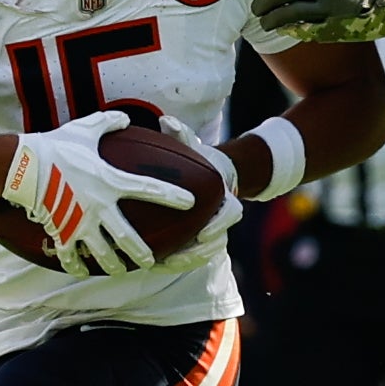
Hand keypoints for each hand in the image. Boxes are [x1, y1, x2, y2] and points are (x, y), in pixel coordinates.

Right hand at [0, 110, 195, 275]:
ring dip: (112, 265)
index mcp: (109, 181)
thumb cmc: (54, 146)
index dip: (171, 195)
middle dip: (141, 252)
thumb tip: (126, 118)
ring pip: (101, 253)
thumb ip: (109, 123)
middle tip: (150, 261)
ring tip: (120, 270)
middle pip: (127, 238)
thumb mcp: (85, 129)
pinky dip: (75, 265)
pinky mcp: (60, 231)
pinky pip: (69, 255)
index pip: (148, 189)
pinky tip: (81, 270)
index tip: (189, 202)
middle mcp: (99, 206)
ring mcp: (79, 222)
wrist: (21, 165)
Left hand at [154, 114, 245, 262]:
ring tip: (165, 264)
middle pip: (217, 242)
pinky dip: (175, 260)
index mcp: (226, 197)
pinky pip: (189, 255)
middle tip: (181, 256)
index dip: (220, 224)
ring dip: (186, 260)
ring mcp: (212, 231)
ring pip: (204, 253)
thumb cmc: (201, 157)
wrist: (212, 172)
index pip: (231, 214)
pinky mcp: (198, 239)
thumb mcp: (192, 143)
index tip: (205, 232)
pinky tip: (153, 262)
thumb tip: (166, 121)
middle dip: (200, 252)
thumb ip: (182, 133)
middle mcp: (221, 217)